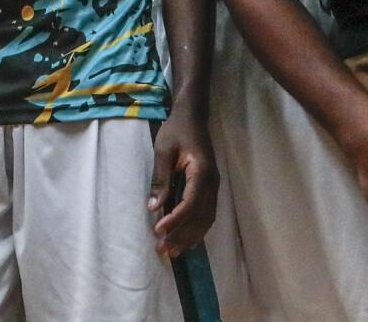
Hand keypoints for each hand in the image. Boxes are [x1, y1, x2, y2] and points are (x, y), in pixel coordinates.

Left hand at [148, 115, 219, 256]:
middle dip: (181, 235)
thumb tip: (153, 207)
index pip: (191, 203)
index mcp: (201, 171)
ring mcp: (214, 186)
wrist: (193, 117)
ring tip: (172, 251)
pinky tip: (185, 239)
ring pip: (206, 219)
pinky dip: (197, 229)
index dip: (175, 220)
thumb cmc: (176, 130)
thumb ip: (160, 179)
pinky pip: (207, 214)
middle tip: (162, 250)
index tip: (158, 230)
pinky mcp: (210, 188)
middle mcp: (212, 182)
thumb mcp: (163, 151)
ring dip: (190, 237)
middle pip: (200, 216)